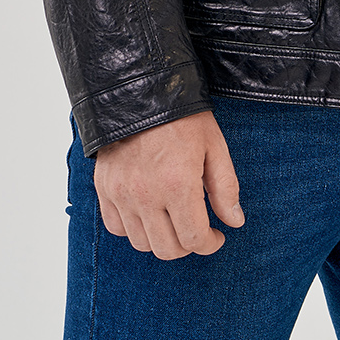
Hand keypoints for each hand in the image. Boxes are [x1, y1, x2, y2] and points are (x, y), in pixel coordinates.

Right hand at [93, 110, 244, 258]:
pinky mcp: (105, 188)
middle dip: (188, 244)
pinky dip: (133, 228)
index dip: (210, 244)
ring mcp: (121, 193)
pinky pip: (116, 227)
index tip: (216, 236)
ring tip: (173, 219)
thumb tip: (234, 222)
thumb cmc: (183, 116)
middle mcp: (146, 194)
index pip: (194, 239)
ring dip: (161, 239)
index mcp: (178, 184)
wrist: (141, 90)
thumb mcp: (214, 145)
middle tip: (196, 228)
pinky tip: (148, 212)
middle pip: (167, 249)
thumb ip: (225, 187)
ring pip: (142, 243)